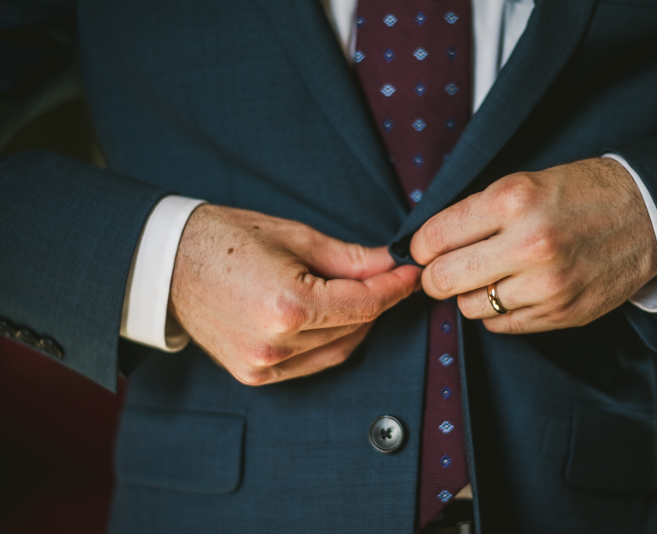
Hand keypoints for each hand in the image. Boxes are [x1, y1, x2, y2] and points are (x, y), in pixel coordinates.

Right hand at [169, 204, 420, 384]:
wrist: (166, 263)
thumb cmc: (225, 239)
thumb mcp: (295, 237)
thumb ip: (350, 258)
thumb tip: (390, 264)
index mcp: (288, 306)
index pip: (364, 304)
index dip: (395, 288)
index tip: (411, 274)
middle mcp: (277, 345)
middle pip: (355, 328)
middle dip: (379, 302)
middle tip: (389, 277)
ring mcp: (263, 365)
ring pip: (338, 351)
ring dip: (358, 324)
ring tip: (360, 294)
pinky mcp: (254, 375)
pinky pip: (311, 363)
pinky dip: (330, 342)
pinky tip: (332, 318)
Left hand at [409, 158, 656, 333]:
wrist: (648, 216)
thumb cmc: (579, 195)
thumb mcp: (523, 183)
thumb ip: (474, 214)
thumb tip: (426, 246)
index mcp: (513, 201)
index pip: (433, 238)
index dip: (420, 247)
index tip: (424, 250)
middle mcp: (528, 244)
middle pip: (443, 280)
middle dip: (435, 276)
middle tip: (443, 270)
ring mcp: (547, 284)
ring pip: (470, 307)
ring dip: (471, 294)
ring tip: (491, 275)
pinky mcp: (561, 313)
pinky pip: (501, 325)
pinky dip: (498, 311)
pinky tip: (514, 289)